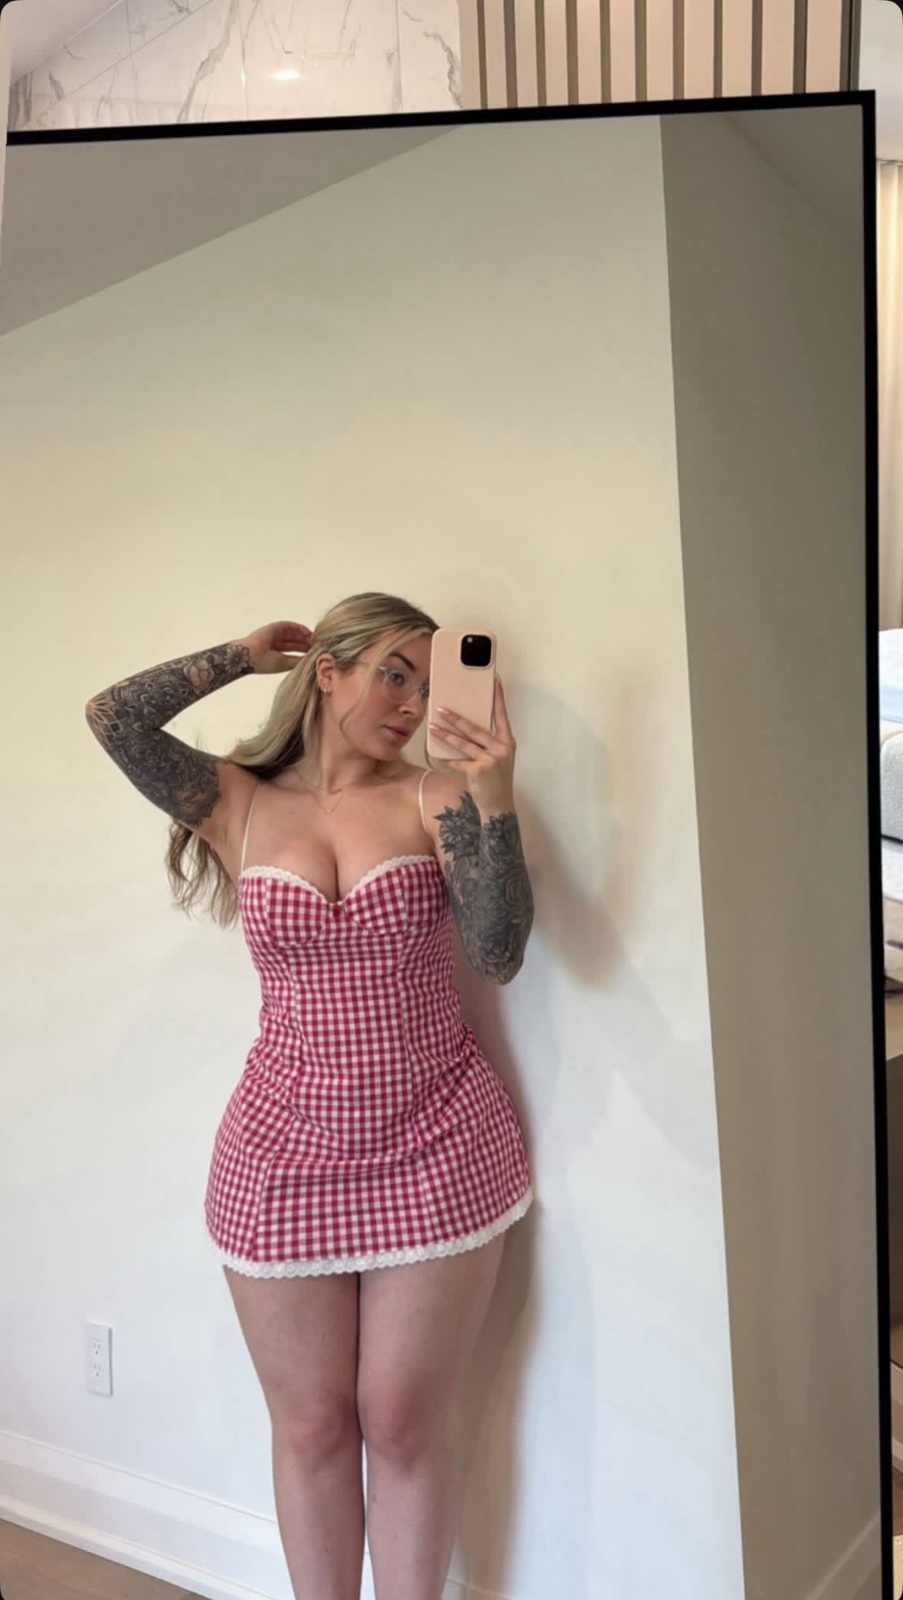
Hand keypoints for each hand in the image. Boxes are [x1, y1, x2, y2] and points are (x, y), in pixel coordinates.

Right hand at [238, 621, 311, 674]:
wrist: (250, 655)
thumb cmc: (265, 663)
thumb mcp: (286, 663)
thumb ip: (299, 660)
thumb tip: (313, 660)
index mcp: (278, 655)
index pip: (295, 651)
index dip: (306, 651)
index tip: (317, 652)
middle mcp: (277, 644)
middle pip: (296, 642)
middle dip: (307, 643)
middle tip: (319, 645)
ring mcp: (276, 635)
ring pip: (294, 634)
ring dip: (305, 636)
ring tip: (315, 639)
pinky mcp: (275, 627)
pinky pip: (290, 626)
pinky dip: (299, 628)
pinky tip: (308, 632)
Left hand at [429, 678, 517, 814]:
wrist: (499, 804)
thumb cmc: (497, 780)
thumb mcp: (499, 758)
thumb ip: (488, 743)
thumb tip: (467, 728)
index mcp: (507, 742)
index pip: (502, 716)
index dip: (498, 698)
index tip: (494, 681)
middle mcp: (501, 749)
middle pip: (475, 728)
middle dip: (456, 718)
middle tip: (441, 709)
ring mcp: (490, 760)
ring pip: (463, 743)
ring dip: (446, 735)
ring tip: (433, 727)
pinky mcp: (479, 771)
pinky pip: (459, 762)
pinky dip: (448, 759)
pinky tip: (439, 755)